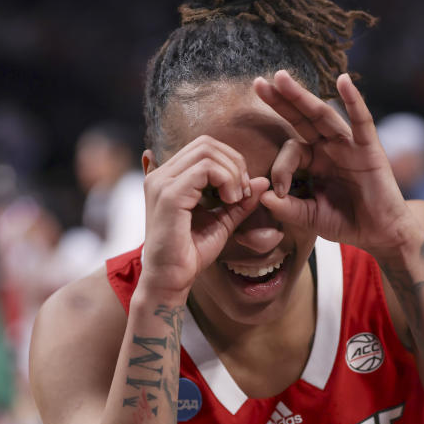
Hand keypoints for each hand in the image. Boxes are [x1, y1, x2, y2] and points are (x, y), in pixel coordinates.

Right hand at [141, 136, 267, 298]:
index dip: (231, 162)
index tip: (242, 191)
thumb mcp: (221, 222)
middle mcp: (161, 175)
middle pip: (207, 144)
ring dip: (232, 172)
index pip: (204, 147)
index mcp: (169, 178)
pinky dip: (226, 181)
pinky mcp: (169, 195)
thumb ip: (239, 202)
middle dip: (234, 163)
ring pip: (207, 152)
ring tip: (236, 198)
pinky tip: (230, 202)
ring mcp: (162, 183)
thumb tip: (262, 181)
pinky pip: (206, 169)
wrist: (171, 279)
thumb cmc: (190, 254)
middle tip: (243, 193)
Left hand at [253, 71, 414, 258]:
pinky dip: (354, 100)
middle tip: (259, 83)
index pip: (290, 150)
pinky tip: (343, 81)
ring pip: (323, 115)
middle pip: (301, 119)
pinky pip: (361, 121)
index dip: (280, 168)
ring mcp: (348, 145)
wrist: (379, 234)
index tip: (279, 191)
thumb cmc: (345, 222)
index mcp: (313, 161)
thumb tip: (262, 196)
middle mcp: (329, 147)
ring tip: (281, 77)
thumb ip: (287, 208)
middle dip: (281, 101)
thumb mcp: (309, 216)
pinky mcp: (369, 148)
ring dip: (302, 96)